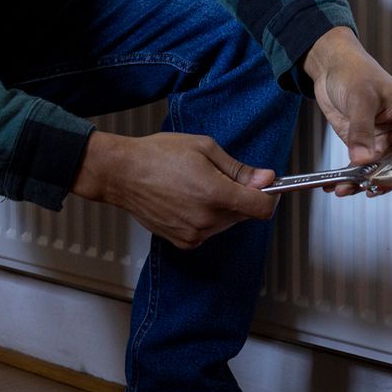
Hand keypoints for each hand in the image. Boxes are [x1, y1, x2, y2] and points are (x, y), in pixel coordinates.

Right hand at [72, 131, 276, 249]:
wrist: (121, 174)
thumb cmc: (157, 155)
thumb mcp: (204, 148)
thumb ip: (238, 168)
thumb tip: (265, 179)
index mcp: (215, 194)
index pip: (262, 208)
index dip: (270, 195)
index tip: (267, 186)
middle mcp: (206, 219)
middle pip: (245, 214)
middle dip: (241, 196)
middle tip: (220, 176)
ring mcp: (194, 234)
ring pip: (227, 223)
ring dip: (223, 207)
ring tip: (197, 186)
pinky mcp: (183, 242)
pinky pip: (209, 231)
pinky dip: (207, 218)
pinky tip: (188, 200)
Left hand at [304, 28, 391, 196]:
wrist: (333, 65)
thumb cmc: (355, 72)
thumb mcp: (360, 100)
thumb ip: (362, 131)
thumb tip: (363, 159)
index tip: (375, 181)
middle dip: (375, 180)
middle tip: (355, 187)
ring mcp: (383, 141)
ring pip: (377, 172)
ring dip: (359, 183)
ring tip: (341, 188)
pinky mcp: (365, 145)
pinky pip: (361, 167)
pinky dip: (349, 177)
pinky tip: (334, 185)